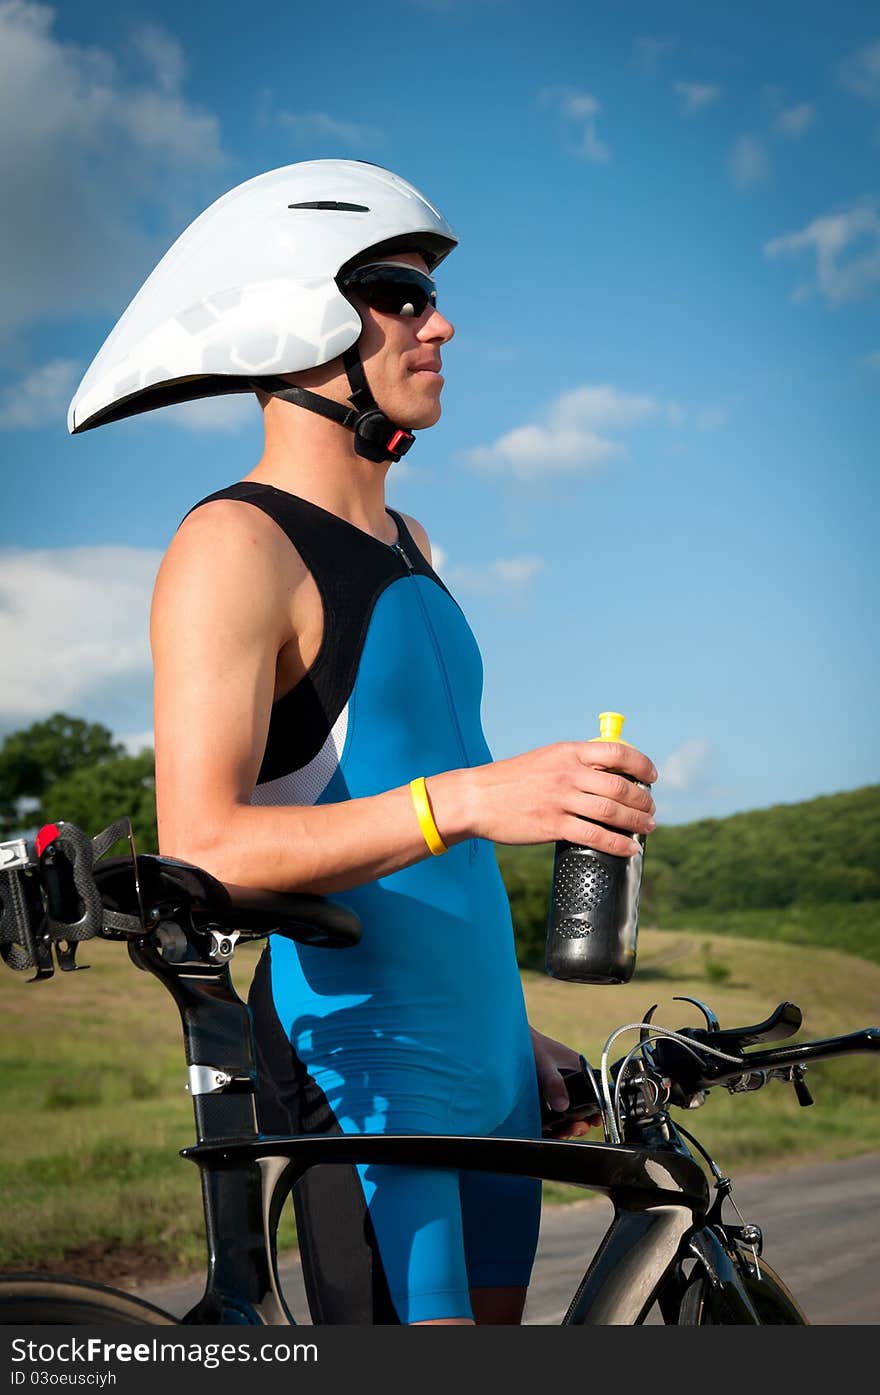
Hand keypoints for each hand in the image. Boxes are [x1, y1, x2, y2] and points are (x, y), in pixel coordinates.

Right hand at [465, 740, 656, 857]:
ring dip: (636, 822)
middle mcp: (567, 773)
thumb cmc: (510, 780)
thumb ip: (572, 763)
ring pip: (612, 812)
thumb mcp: (544, 759)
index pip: (617, 752)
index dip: (641, 764)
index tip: (651, 776)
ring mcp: (560, 800)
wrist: (476, 798)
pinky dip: (617, 844)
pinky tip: (629, 849)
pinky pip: (595, 835)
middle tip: (651, 810)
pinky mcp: (552, 825)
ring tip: (648, 827)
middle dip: (643, 801)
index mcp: (567, 752)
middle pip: (620, 786)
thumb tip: (606, 774)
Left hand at [530, 1025, 601, 1138]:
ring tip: (562, 1133)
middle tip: (574, 1128)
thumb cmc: (530, 1044)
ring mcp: (554, 1092)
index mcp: (577, 1071)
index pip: (594, 1094)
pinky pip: (551, 1117)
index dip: (595, 1110)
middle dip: (579, 1122)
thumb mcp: (545, 1063)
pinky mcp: (541, 1100)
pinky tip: (549, 1131)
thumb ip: (554, 1083)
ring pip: (566, 1116)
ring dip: (566, 1127)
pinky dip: (552, 1126)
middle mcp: (568, 1083)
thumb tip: (562, 1106)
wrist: (506, 1041)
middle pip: (580, 1109)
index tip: (594, 1121)